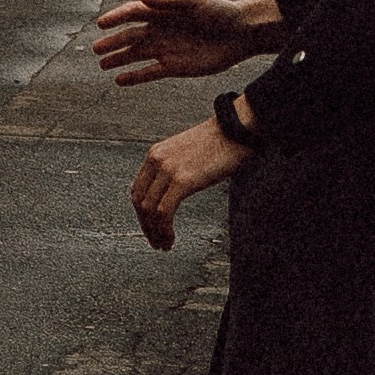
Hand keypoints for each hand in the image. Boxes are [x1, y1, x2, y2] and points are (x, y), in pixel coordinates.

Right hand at [94, 0, 280, 87]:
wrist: (241, 34)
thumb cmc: (219, 11)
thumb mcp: (195, 1)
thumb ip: (168, 0)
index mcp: (163, 10)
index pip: (133, 13)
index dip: (117, 17)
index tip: (101, 24)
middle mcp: (160, 29)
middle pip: (130, 35)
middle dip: (113, 41)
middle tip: (95, 47)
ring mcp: (166, 48)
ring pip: (136, 54)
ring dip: (118, 58)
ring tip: (101, 63)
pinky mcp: (174, 66)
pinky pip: (149, 73)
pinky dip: (134, 77)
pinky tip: (119, 80)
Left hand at [132, 112, 250, 250]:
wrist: (236, 129)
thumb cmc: (219, 142)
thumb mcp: (187, 154)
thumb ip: (174, 169)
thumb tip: (171, 194)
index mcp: (156, 153)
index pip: (137, 190)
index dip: (141, 214)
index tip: (150, 227)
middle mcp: (157, 160)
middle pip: (140, 202)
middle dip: (146, 226)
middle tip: (156, 242)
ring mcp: (168, 170)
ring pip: (149, 210)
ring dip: (155, 232)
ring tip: (164, 244)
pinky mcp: (182, 181)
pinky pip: (164, 212)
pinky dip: (164, 230)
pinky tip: (171, 238)